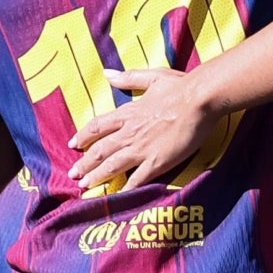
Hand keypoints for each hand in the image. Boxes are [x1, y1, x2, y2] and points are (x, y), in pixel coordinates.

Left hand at [66, 68, 212, 193]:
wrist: (200, 99)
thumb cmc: (181, 86)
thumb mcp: (153, 77)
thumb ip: (129, 78)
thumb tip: (107, 74)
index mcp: (129, 113)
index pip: (98, 126)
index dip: (83, 136)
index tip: (73, 145)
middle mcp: (130, 132)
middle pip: (100, 151)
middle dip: (84, 164)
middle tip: (73, 175)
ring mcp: (142, 148)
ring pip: (112, 166)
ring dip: (97, 177)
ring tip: (85, 187)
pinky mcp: (157, 161)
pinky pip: (137, 179)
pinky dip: (126, 190)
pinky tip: (117, 198)